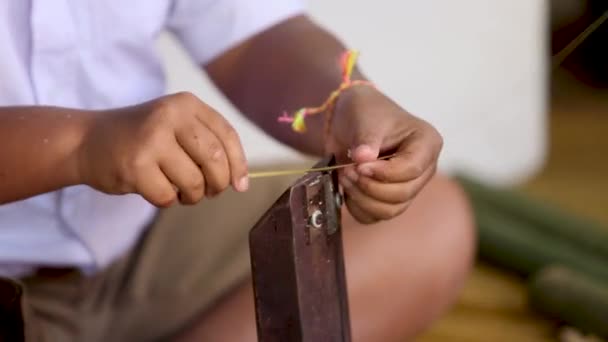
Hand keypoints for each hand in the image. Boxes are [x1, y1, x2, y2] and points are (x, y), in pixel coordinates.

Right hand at [78, 92, 248, 206]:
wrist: (87, 140)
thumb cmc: (141, 138)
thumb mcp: (175, 125)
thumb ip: (207, 143)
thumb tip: (240, 181)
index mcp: (186, 104)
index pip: (227, 136)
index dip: (239, 164)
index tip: (241, 185)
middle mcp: (170, 116)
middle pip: (215, 160)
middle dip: (218, 184)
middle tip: (210, 192)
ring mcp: (151, 140)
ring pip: (194, 182)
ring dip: (192, 196)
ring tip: (180, 191)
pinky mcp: (134, 166)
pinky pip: (168, 197)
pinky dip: (167, 201)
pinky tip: (156, 189)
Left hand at [328, 86, 442, 223]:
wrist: (349, 120)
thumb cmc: (365, 112)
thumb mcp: (365, 118)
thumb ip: (366, 139)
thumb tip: (363, 158)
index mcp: (427, 143)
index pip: (411, 169)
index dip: (382, 172)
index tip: (358, 164)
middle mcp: (423, 169)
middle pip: (402, 194)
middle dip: (369, 186)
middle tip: (347, 170)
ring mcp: (407, 187)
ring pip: (390, 210)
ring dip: (361, 197)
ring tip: (345, 176)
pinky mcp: (389, 200)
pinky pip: (375, 216)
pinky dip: (357, 207)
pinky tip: (347, 188)